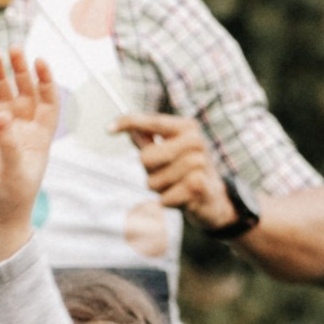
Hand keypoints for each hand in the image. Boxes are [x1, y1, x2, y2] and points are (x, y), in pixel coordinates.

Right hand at [0, 50, 60, 255]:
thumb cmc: (11, 203)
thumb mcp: (14, 172)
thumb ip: (8, 143)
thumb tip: (0, 114)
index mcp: (39, 140)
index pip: (47, 103)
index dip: (45, 81)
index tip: (39, 60)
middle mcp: (22, 136)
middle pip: (24, 96)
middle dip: (19, 72)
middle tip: (11, 49)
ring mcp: (2, 140)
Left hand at [116, 110, 238, 231]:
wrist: (215, 199)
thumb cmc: (186, 172)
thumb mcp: (169, 151)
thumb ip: (148, 139)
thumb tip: (126, 127)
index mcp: (187, 127)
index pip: (152, 121)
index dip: (128, 122)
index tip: (108, 129)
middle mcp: (195, 141)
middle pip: (145, 158)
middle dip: (149, 171)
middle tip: (166, 174)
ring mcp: (199, 163)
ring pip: (153, 181)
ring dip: (160, 189)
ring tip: (177, 185)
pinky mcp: (198, 186)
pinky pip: (163, 198)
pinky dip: (168, 201)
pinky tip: (183, 197)